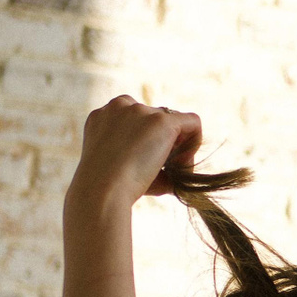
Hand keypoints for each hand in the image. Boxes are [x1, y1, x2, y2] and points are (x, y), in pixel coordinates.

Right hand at [67, 95, 202, 208]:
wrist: (102, 190)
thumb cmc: (112, 187)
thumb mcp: (122, 167)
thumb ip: (143, 158)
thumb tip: (177, 175)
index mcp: (104, 115)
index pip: (138, 119)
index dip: (149, 139)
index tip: (149, 162)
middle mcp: (120, 106)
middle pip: (157, 118)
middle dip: (164, 143)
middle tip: (164, 170)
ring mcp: (141, 111)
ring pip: (174, 123)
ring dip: (178, 146)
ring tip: (171, 171)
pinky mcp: (162, 121)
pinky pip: (193, 122)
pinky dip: (194, 143)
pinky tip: (183, 164)